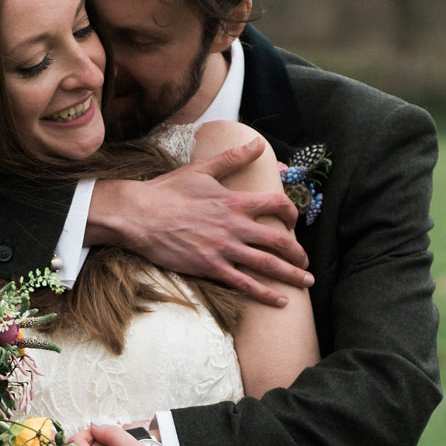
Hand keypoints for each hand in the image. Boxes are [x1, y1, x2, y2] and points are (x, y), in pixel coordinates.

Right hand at [89, 144, 311, 307]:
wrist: (139, 215)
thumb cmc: (167, 191)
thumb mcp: (202, 169)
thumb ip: (233, 158)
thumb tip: (258, 143)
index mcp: (234, 201)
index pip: (277, 204)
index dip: (292, 212)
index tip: (294, 221)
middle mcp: (234, 226)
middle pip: (280, 241)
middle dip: (298, 254)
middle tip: (305, 263)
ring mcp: (223, 249)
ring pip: (267, 265)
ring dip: (291, 275)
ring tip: (305, 283)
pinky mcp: (210, 267)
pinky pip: (244, 284)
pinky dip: (265, 294)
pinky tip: (280, 301)